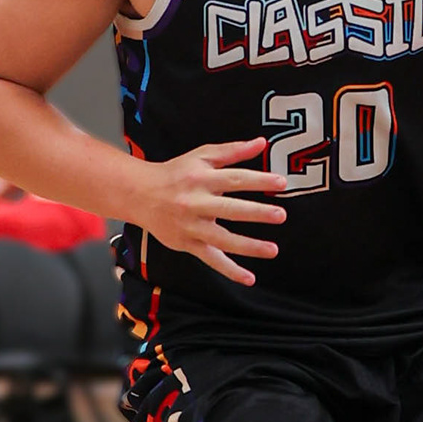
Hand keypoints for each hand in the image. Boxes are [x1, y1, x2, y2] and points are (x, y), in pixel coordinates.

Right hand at [131, 136, 290, 286]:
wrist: (140, 194)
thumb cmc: (176, 173)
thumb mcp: (202, 156)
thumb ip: (233, 151)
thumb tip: (261, 143)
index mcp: (202, 179)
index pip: (235, 179)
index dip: (259, 180)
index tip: (282, 183)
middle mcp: (195, 203)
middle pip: (229, 209)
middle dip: (256, 212)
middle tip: (280, 215)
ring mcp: (191, 226)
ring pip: (222, 239)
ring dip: (248, 246)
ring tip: (273, 249)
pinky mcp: (187, 243)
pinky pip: (210, 259)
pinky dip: (229, 270)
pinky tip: (249, 278)